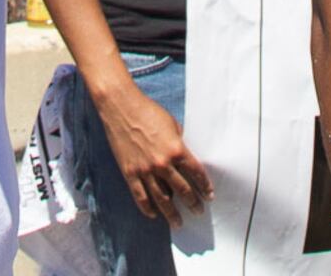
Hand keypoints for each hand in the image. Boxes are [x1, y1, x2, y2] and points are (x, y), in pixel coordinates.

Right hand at [91, 76, 213, 225]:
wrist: (121, 107)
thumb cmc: (148, 111)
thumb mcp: (172, 124)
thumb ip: (180, 143)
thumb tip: (186, 156)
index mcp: (176, 149)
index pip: (196, 173)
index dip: (204, 186)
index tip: (209, 195)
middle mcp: (163, 164)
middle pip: (182, 190)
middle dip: (192, 203)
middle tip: (198, 211)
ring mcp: (145, 170)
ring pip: (162, 199)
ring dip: (172, 213)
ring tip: (178, 223)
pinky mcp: (130, 173)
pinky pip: (140, 196)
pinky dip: (148, 208)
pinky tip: (154, 214)